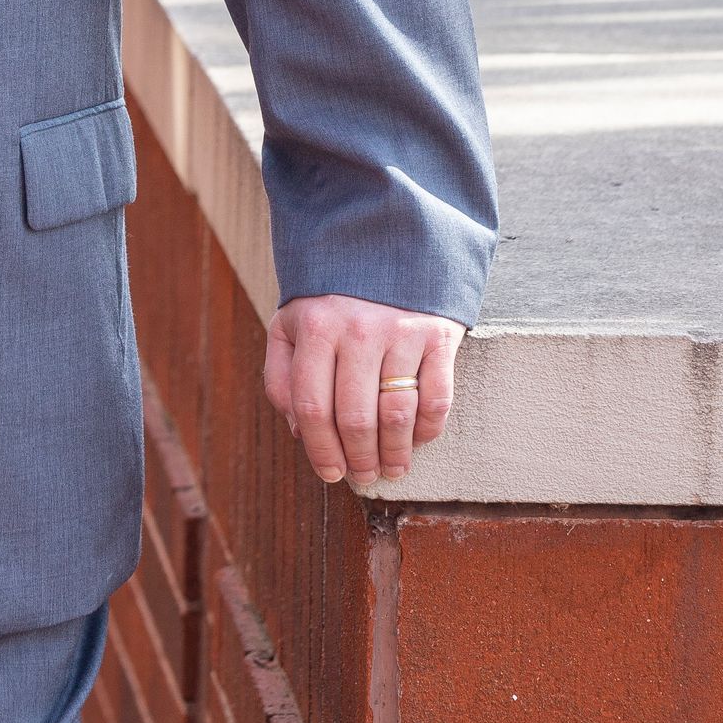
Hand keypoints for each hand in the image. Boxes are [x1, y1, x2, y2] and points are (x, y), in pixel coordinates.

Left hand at [263, 295, 463, 487]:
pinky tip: (417, 440)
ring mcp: (402, 331)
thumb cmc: (331, 299)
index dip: (320, 451)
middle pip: (355, 419)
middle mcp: (359, 329)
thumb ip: (283, 377)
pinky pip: (436, 399)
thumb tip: (299, 433)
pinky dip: (427, 430)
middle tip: (364, 477)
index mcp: (316, 328)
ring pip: (397, 415)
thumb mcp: (292, 325)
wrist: (385, 245)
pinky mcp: (438, 334)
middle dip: (359, 460)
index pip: (312, 407)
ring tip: (391, 469)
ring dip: (394, 455)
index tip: (330, 474)